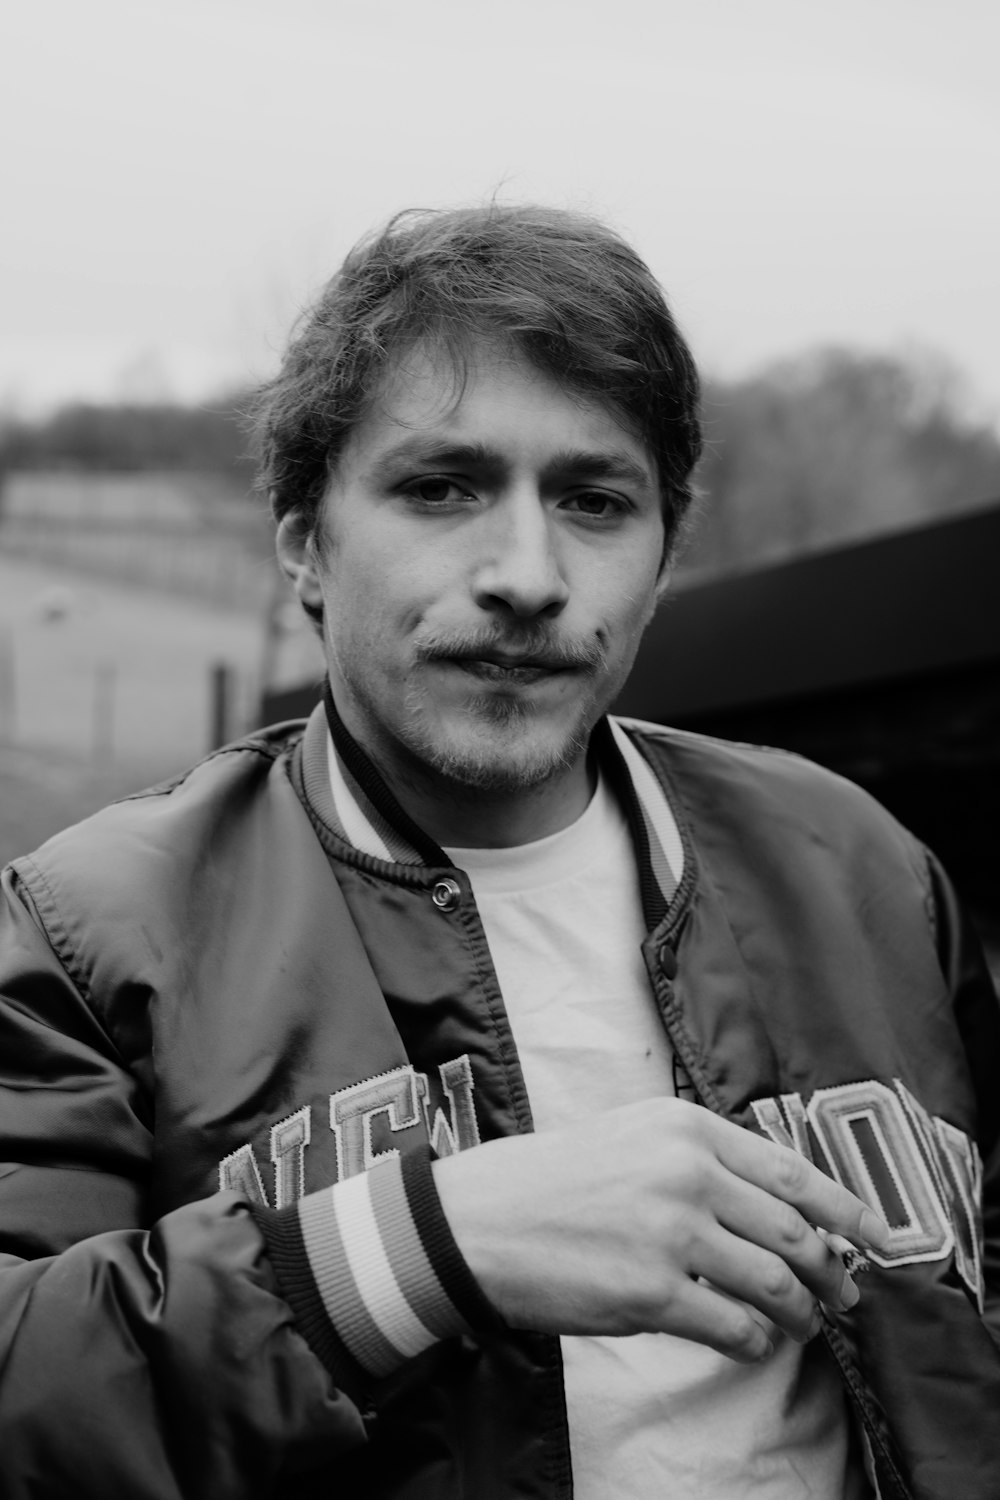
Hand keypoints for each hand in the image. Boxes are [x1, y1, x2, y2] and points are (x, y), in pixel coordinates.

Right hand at [432, 1097, 887, 1362]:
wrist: (481, 1221)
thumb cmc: (556, 1179)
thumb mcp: (635, 1135)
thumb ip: (704, 1157)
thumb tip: (780, 1201)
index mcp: (686, 1128)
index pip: (793, 1171)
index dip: (847, 1209)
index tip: (876, 1236)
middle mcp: (687, 1173)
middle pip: (794, 1230)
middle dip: (830, 1270)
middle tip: (842, 1293)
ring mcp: (671, 1233)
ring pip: (775, 1282)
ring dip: (800, 1313)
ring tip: (802, 1325)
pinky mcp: (651, 1292)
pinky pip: (735, 1327)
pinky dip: (755, 1341)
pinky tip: (749, 1341)